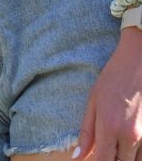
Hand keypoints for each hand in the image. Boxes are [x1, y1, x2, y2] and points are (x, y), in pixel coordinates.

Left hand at [75, 29, 141, 159]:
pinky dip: (136, 153)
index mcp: (109, 128)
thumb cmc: (113, 78)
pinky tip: (128, 143)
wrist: (138, 61)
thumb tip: (77, 157)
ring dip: (125, 158)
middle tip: (106, 148)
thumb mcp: (93, 101)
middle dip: (112, 160)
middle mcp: (129, 136)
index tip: (93, 159)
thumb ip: (86, 133)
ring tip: (117, 146)